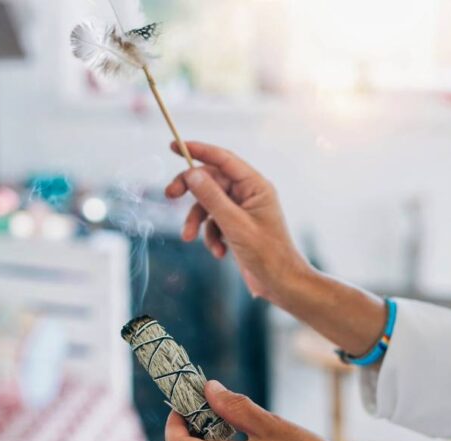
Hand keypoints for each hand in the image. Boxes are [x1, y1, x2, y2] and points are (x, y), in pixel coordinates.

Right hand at [165, 142, 311, 302]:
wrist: (281, 284)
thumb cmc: (267, 254)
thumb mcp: (234, 225)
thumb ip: (212, 198)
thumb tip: (192, 174)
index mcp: (255, 186)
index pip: (223, 160)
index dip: (198, 151)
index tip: (175, 146)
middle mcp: (249, 194)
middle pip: (211, 181)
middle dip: (191, 192)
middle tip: (169, 195)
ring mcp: (242, 210)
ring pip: (208, 204)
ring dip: (197, 222)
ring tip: (189, 238)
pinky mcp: (236, 227)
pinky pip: (213, 223)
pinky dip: (210, 237)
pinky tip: (219, 252)